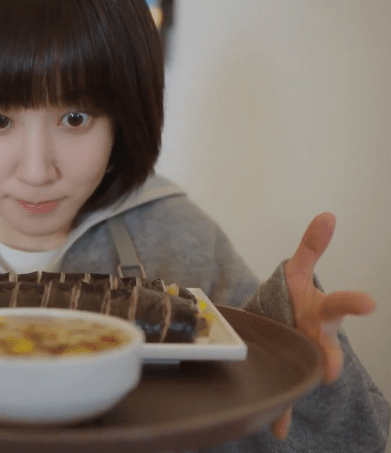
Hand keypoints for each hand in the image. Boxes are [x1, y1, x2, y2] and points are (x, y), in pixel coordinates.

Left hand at [270, 213, 375, 439]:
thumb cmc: (294, 302)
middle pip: (323, 348)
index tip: (368, 303)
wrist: (286, 327)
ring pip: (305, 373)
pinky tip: (276, 430)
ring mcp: (301, 357)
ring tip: (293, 402)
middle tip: (332, 369)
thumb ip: (311, 246)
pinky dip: (279, 414)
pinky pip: (283, 395)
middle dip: (329, 356)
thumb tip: (327, 214)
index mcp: (318, 312)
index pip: (337, 304)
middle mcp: (315, 338)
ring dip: (302, 384)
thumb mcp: (296, 272)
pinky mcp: (287, 372)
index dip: (352, 303)